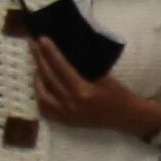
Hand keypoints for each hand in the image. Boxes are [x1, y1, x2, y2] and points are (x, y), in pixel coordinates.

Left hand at [26, 44, 160, 140]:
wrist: (127, 118)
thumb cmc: (120, 95)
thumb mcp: (105, 77)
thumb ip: (84, 69)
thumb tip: (65, 53)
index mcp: (83, 91)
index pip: (61, 67)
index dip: (50, 52)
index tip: (42, 39)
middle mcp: (71, 103)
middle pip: (48, 77)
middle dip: (39, 59)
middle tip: (33, 45)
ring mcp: (66, 114)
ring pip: (42, 94)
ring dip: (37, 78)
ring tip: (37, 65)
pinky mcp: (66, 121)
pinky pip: (45, 109)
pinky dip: (40, 96)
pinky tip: (42, 86)